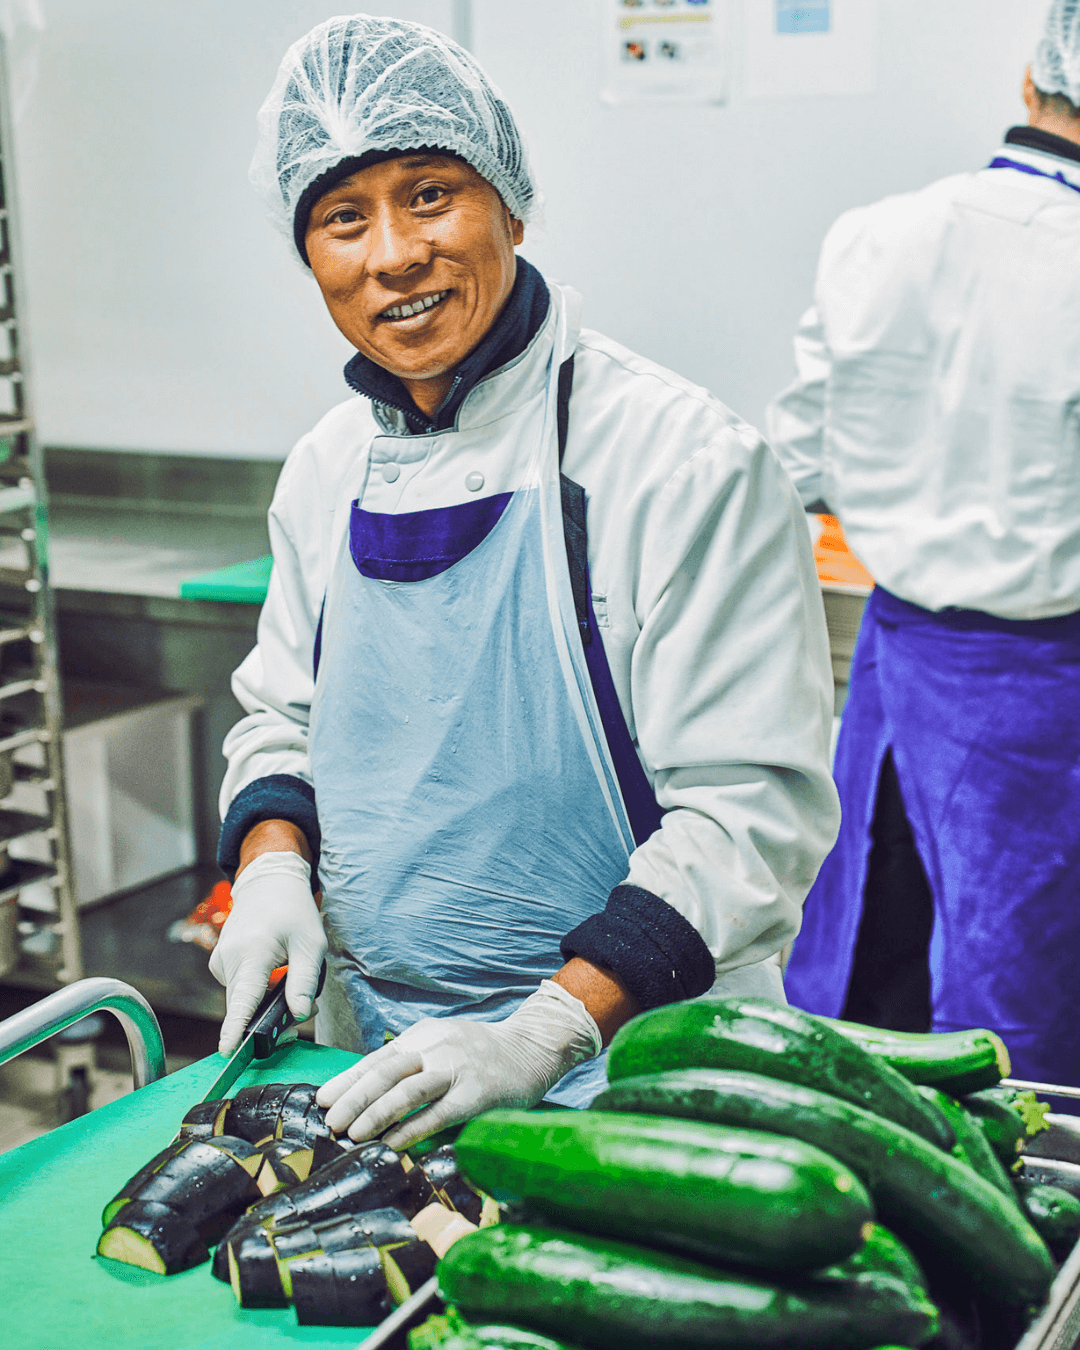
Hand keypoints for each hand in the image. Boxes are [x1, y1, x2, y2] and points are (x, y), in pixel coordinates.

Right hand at [209, 850, 326, 1055]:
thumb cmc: (292, 910)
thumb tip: (299, 1014)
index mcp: (252, 953)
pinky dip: (255, 987)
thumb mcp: (311, 943)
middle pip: (245, 1005)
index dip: (236, 1029)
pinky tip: (270, 967)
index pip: (242, 999)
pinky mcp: (219, 963)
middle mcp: (229, 958)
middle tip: (301, 1006)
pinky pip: (238, 987)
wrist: (267, 883)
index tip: (228, 1052)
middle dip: (269, 1015)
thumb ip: (303, 981)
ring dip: (264, 999)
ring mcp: (220, 961)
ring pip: (242, 997)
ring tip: (287, 973)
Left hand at [315, 980, 602, 1149]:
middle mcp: (437, 1047)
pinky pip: (437, 1114)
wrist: (533, 1047)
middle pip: (386, 1070)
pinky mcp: (476, 1094)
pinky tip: (390, 1145)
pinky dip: (410, 1130)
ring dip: (375, 1113)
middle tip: (329, 1121)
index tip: (322, 1100)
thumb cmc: (481, 1053)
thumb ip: (413, 1061)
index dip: (348, 1079)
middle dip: (353, 1097)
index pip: (378, 1058)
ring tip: (350, 1134)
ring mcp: (457, 1069)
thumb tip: (368, 1092)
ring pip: (408, 1090)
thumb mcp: (443, 1043)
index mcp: (425, 1035)